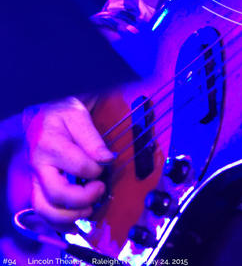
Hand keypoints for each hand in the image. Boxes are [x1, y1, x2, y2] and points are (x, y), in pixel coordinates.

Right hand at [24, 96, 113, 224]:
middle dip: (82, 199)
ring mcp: (36, 180)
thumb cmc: (61, 115)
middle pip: (56, 193)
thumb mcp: (78, 116)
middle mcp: (39, 166)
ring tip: (89, 211)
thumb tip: (107, 160)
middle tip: (100, 190)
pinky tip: (75, 223)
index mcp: (49, 144)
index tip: (106, 164)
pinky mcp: (38, 188)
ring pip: (45, 209)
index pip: (77, 165)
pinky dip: (59, 223)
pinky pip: (43, 212)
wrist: (42, 117)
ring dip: (68, 217)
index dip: (95, 169)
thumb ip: (92, 139)